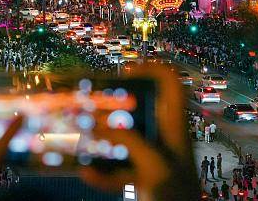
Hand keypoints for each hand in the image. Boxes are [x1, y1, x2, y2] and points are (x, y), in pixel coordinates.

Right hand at [80, 64, 199, 200]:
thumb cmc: (177, 200)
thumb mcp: (155, 167)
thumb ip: (130, 144)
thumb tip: (101, 130)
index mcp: (174, 129)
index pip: (171, 84)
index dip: (151, 69)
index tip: (125, 72)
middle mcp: (163, 139)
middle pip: (138, 108)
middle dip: (112, 106)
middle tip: (91, 105)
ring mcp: (151, 158)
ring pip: (122, 139)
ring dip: (100, 140)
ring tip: (80, 138)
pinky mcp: (141, 178)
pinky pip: (115, 169)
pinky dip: (100, 173)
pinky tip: (87, 174)